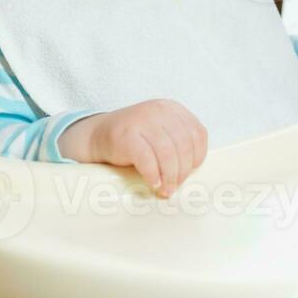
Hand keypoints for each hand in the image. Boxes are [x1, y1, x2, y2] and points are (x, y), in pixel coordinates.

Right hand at [84, 99, 207, 197]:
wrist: (99, 134)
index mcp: (172, 108)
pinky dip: (152, 175)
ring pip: (167, 154)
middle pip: (183, 146)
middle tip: (175, 186)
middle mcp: (159, 110)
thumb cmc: (135, 138)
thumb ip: (178, 141)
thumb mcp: (161, 131)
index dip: (197, 156)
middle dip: (182, 171)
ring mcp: (142, 120)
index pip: (197, 134)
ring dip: (169, 177)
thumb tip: (193, 170)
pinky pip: (147, 159)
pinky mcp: (127, 135)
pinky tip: (153, 183)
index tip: (190, 171)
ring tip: (165, 189)